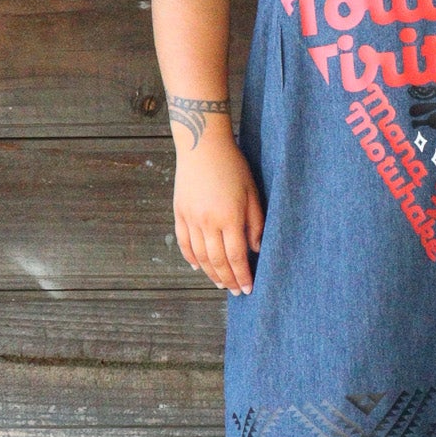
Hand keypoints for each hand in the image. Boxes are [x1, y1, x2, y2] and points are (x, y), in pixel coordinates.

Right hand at [173, 131, 263, 294]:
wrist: (202, 145)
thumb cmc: (233, 166)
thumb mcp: (252, 193)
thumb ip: (255, 223)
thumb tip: (255, 250)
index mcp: (229, 217)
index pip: (237, 256)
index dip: (243, 275)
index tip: (249, 288)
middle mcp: (208, 222)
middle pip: (217, 261)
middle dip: (228, 279)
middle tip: (236, 291)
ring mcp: (191, 218)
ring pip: (200, 255)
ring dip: (211, 273)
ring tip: (220, 283)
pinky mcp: (179, 212)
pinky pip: (184, 242)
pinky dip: (191, 258)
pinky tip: (199, 267)